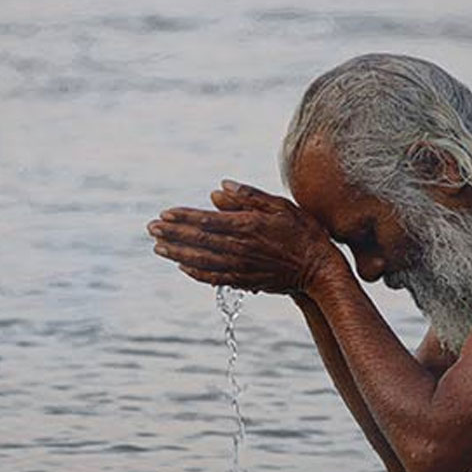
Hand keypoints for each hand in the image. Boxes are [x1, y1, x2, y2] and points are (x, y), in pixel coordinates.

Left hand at [147, 179, 342, 294]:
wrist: (320, 270)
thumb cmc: (303, 232)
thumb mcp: (280, 206)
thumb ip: (248, 197)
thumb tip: (218, 189)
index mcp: (247, 226)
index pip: (207, 221)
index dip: (183, 218)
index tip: (164, 214)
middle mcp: (240, 248)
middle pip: (198, 241)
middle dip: (172, 235)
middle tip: (151, 229)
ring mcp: (241, 267)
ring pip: (201, 261)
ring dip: (177, 254)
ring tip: (158, 248)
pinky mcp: (244, 281)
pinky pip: (214, 278)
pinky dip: (195, 273)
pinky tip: (183, 268)